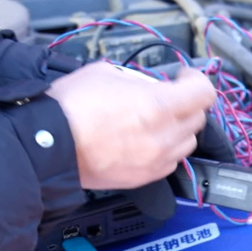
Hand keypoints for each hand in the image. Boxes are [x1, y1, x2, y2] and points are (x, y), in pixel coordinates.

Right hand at [46, 62, 216, 189]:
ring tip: (155, 120)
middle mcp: (163, 136)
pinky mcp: (144, 178)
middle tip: (168, 96)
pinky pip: (170, 162)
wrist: (47, 146)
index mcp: (158, 105)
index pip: (204, 92)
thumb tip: (146, 84)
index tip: (183, 77)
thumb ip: (136, 78)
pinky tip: (145, 140)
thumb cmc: (69, 108)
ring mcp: (155, 161)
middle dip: (186, 103)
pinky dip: (165, 149)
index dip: (196, 79)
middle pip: (198, 118)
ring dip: (178, 128)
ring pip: (187, 142)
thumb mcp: (105, 72)